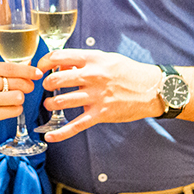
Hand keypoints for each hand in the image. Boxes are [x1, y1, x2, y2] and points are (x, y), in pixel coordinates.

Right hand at [0, 61, 41, 138]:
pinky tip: (8, 108)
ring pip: (18, 96)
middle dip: (27, 85)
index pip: (10, 67)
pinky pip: (14, 110)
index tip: (37, 73)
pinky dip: (15, 109)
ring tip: (12, 99)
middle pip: (17, 81)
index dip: (27, 70)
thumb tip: (27, 64)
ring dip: (19, 99)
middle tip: (27, 88)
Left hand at [35, 49, 162, 142]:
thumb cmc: (128, 72)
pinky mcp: (101, 114)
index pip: (60, 56)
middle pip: (57, 79)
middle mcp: (93, 76)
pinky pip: (76, 125)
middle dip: (46, 84)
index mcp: (93, 59)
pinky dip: (60, 133)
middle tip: (46, 87)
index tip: (40, 67)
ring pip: (62, 101)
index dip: (45, 62)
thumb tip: (62, 65)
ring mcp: (97, 96)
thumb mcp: (106, 59)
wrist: (152, 89)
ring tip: (50, 104)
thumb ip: (84, 61)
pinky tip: (49, 136)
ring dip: (50, 104)